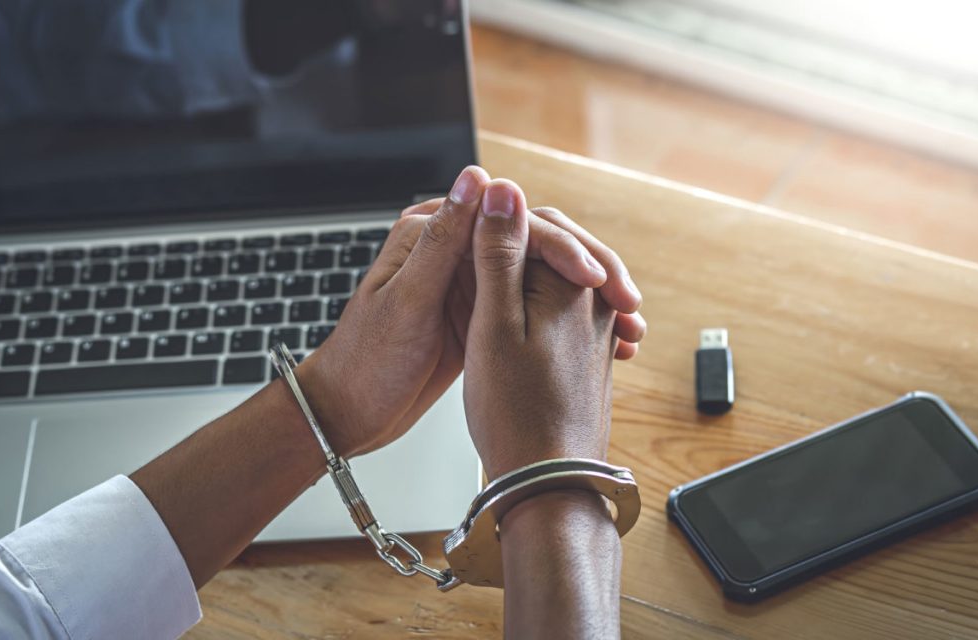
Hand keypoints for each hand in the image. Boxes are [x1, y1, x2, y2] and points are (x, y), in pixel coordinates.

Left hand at [296, 167, 638, 457]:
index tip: (596, 277)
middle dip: (588, 272)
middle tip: (626, 303)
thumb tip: (478, 178)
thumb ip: (442, 241)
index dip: (562, 247)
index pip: (513, 223)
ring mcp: (469, 283)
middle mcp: (454, 251)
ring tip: (627, 327)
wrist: (350, 411)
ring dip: (586, 300)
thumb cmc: (367, 359)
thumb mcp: (407, 300)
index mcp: (432, 233)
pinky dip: (567, 323)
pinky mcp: (477, 315)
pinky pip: (532, 309)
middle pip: (537, 247)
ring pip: (542, 279)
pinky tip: (601, 341)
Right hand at [462, 184, 616, 478]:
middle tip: (468, 260)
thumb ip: (497, 252)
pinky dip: (534, 310)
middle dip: (514, 247)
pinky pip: (564, 312)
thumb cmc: (515, 411)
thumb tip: (501, 188)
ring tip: (481, 300)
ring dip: (523, 280)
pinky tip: (509, 331)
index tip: (461, 242)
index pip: (537, 224)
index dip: (493, 225)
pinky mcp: (591, 356)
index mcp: (572, 285)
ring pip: (557, 281)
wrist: (550, 483)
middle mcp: (595, 303)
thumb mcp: (492, 323)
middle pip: (555, 249)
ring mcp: (597, 331)